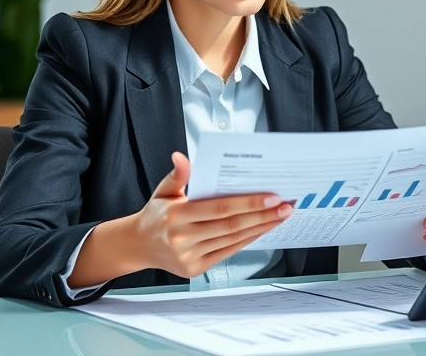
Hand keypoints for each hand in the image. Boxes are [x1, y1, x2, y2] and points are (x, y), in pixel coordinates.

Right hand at [132, 152, 292, 277]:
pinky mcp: (196, 268)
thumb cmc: (156, 214)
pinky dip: (248, 240)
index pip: (219, 208)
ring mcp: (189, 256)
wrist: (139, 245)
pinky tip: (262, 229)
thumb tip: (181, 157)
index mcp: (175, 216)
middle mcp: (182, 238)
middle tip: (286, 205)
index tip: (271, 197)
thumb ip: (177, 175)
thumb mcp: (163, 191)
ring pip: (233, 240)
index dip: (247, 203)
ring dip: (260, 228)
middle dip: (262, 216)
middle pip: (231, 226)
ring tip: (281, 216)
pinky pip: (228, 252)